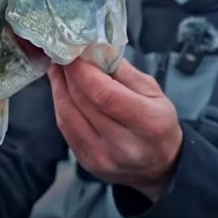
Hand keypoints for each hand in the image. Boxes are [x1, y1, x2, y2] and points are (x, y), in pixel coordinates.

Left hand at [48, 58, 182, 201]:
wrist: (159, 166)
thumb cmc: (158, 124)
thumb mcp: (154, 92)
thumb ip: (124, 71)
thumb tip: (94, 52)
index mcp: (148, 124)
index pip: (104, 94)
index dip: (83, 70)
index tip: (74, 50)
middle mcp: (123, 145)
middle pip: (83, 102)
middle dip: (69, 73)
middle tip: (63, 52)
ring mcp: (102, 157)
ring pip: (67, 115)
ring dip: (59, 87)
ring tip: (59, 68)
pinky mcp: (86, 162)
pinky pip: (65, 128)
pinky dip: (61, 104)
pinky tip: (62, 89)